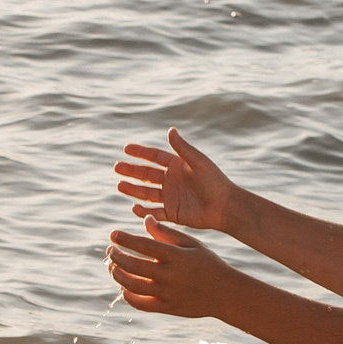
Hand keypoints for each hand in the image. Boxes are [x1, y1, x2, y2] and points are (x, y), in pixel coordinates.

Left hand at [107, 218, 237, 317]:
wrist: (225, 294)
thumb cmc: (208, 264)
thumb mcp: (191, 244)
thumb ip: (166, 233)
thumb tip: (145, 220)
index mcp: (176, 256)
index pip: (144, 245)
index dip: (125, 239)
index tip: (113, 235)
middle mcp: (169, 275)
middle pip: (133, 266)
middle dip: (116, 256)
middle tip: (110, 250)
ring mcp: (167, 294)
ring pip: (131, 285)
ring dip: (117, 274)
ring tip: (112, 266)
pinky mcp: (166, 308)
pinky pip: (140, 303)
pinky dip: (127, 295)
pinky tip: (123, 286)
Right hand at [114, 127, 241, 234]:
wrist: (225, 206)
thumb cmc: (215, 181)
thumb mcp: (198, 162)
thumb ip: (183, 148)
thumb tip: (170, 130)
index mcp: (177, 166)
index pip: (154, 157)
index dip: (140, 153)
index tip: (126, 149)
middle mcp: (172, 180)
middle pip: (147, 174)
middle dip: (131, 171)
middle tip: (117, 167)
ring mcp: (171, 197)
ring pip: (147, 192)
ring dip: (133, 189)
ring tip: (119, 186)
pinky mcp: (173, 213)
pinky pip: (155, 212)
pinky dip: (144, 211)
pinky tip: (134, 208)